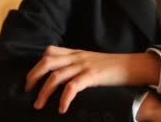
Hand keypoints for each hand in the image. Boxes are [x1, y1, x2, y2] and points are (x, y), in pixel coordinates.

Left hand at [25, 45, 159, 113]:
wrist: (133, 66)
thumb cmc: (113, 68)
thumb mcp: (92, 62)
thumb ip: (78, 66)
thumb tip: (63, 80)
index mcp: (76, 53)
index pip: (50, 51)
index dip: (37, 64)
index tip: (31, 79)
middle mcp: (77, 57)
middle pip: (47, 62)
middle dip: (33, 76)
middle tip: (28, 91)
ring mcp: (84, 65)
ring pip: (56, 75)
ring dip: (44, 91)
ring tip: (39, 105)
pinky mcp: (92, 75)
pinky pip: (72, 86)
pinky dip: (64, 98)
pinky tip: (62, 108)